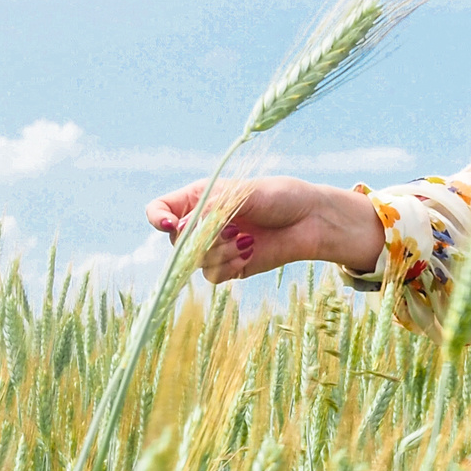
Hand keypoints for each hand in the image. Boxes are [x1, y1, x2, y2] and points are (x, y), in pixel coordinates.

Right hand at [143, 176, 385, 283]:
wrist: (312, 220)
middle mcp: (202, 224)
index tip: (170, 225)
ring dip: (218, 253)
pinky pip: (213, 275)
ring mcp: (215, 247)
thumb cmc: (280, 197)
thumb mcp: (246, 195)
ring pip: (194, 261)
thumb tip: (182, 229)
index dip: (158, 218)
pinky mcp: (230, 266)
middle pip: (175, 241)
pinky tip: (249, 253)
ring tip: (246, 240)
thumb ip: (213, 210)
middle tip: (230, 229)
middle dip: (198, 240)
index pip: (160, 210)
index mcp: (200, 198)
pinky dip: (227, 266)